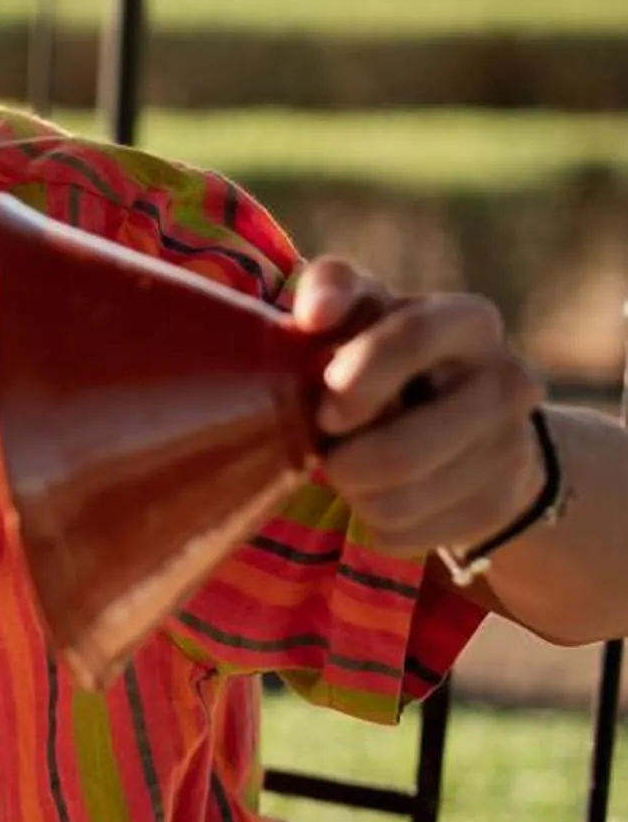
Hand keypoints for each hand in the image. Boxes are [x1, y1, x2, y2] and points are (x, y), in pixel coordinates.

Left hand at [294, 256, 546, 560]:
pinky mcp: (496, 506)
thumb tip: (313, 313)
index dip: (359, 377)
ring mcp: (510, 450)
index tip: (326, 407)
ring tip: (352, 464)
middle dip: (343, 458)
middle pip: (401, 451)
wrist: (464, 420)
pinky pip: (402, 532)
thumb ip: (334, 289)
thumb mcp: (364, 308)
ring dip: (352, 489)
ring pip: (395, 500)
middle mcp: (507, 382)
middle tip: (328, 443)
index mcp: (471, 322)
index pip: (414, 338)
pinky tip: (382, 490)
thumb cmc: (386, 352)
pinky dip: (372, 518)